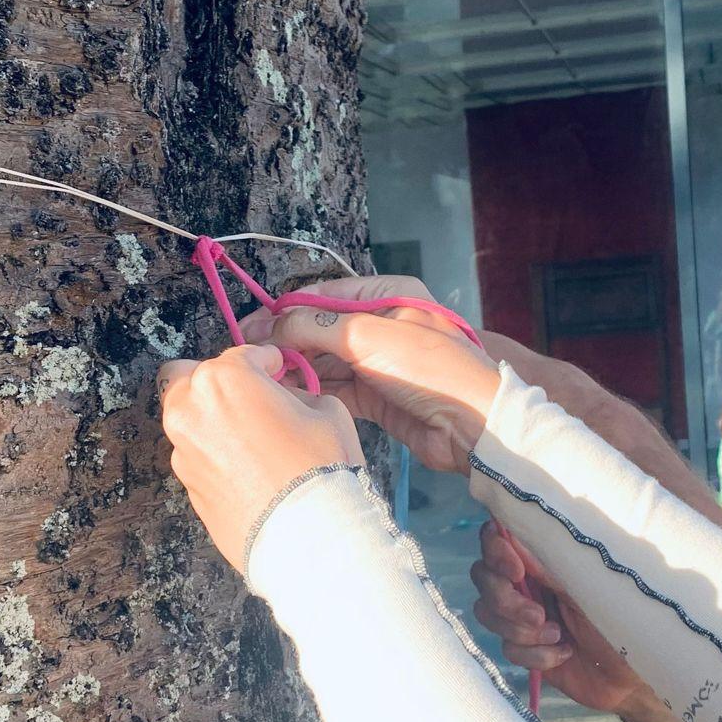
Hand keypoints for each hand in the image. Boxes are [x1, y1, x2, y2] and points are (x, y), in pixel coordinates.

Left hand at [157, 344, 362, 570]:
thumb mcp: (325, 410)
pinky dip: (213, 453)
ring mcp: (182, 449)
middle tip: (252, 398)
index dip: (266, 362)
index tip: (276, 369)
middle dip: (220, 383)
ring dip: (210, 418)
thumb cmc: (319, 468)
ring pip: (186, 417)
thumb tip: (282, 397)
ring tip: (249, 437)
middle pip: (191, 377)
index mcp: (224, 378)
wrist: (306, 538)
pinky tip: (246, 469)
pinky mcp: (185, 485)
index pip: (243, 355)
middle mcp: (191, 409)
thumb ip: (294, 393)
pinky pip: (196, 454)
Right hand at [238, 276, 499, 473]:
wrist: (473, 426)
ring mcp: (377, 363)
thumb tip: (271, 325)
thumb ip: (317, 327)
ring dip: (295, 369)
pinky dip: (311, 392)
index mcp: (386, 295)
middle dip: (285, 341)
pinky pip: (334, 389)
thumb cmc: (429, 368)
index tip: (249, 325)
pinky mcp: (375, 397)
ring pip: (324, 361)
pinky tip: (284, 396)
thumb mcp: (369, 336)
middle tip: (248, 356)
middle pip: (320, 329)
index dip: (284, 309)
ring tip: (260, 378)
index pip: (323, 295)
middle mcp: (379, 325)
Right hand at [467, 519, 666, 719]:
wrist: (634, 676)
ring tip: (559, 636)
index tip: (516, 571)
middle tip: (539, 615)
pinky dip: (536, 655)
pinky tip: (564, 655)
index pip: (498, 539)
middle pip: (483, 577)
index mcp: (545, 559)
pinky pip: (508, 648)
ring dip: (522, 631)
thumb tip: (515, 538)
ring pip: (488, 614)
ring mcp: (524, 616)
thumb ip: (550, 565)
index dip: (496, 552)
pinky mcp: (526, 649)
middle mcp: (530, 583)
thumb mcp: (589, 587)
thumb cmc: (625, 621)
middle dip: (505, 600)